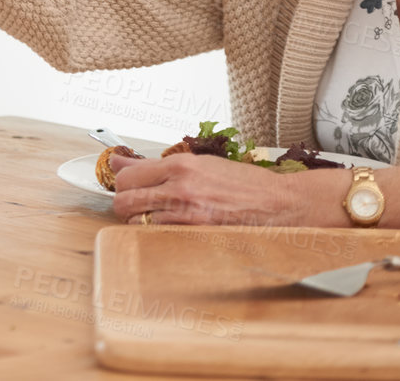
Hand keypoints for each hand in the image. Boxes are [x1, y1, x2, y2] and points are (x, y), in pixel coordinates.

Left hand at [110, 153, 321, 226]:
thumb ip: (155, 165)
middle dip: (126, 205)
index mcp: (181, 165)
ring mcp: (187, 214)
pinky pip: (158, 238)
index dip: (123, 183)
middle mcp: (180, 187)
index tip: (129, 186)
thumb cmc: (244, 184)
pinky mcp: (196, 236)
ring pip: (137, 223)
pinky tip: (175, 230)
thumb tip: (118, 160)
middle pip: (124, 201)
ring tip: (161, 218)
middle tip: (140, 205)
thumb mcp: (200, 164)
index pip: (126, 175)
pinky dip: (158, 236)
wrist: (281, 205)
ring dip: (142, 222)